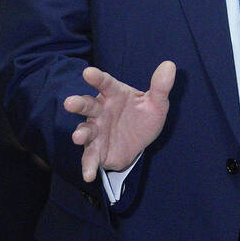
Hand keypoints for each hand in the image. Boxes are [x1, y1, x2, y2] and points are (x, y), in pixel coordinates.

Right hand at [65, 61, 174, 181]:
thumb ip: (161, 87)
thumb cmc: (143, 116)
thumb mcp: (156, 104)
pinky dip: (88, 166)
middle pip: (88, 105)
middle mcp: (101, 110)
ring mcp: (96, 130)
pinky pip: (90, 157)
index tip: (88, 73)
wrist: (140, 141)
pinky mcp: (96, 150)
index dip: (97, 78)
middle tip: (69, 102)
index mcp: (114, 94)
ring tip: (77, 136)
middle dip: (78, 104)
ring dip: (81, 133)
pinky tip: (88, 175)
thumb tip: (170, 65)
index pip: (105, 83)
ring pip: (85, 130)